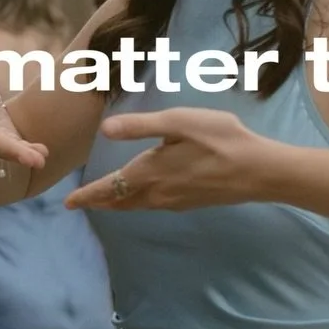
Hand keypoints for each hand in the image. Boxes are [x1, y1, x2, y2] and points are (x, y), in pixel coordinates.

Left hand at [63, 108, 278, 211]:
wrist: (259, 172)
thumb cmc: (221, 140)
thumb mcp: (178, 123)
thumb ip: (140, 127)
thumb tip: (105, 130)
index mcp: (150, 172)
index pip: (110, 187)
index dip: (88, 194)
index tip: (68, 202)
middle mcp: (158, 192)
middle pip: (120, 201)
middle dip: (99, 202)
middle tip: (80, 204)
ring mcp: (175, 201)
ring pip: (137, 206)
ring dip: (117, 204)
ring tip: (104, 203)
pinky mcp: (190, 203)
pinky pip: (153, 206)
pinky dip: (137, 204)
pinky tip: (142, 198)